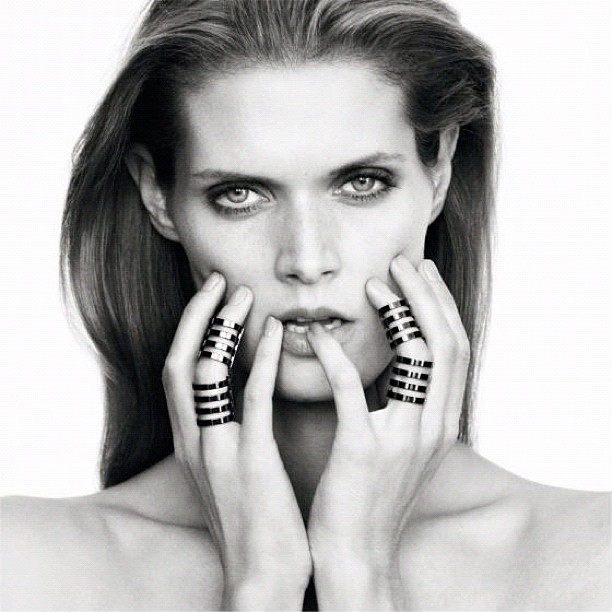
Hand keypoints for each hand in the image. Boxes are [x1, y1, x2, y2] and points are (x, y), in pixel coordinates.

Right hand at [162, 273, 310, 608]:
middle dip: (196, 316)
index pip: (177, 371)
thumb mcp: (228, 469)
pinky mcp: (250, 461)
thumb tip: (243, 392)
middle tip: (220, 280)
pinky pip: (253, 399)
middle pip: (178, 362)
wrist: (261, 574)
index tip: (210, 297)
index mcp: (190, 441)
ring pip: (205, 373)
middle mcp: (193, 440)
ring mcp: (218, 450)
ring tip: (245, 295)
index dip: (190, 329)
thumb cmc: (253, 519)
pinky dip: (262, 360)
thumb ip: (228, 431)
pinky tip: (277, 333)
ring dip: (224, 328)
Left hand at [306, 256, 469, 608]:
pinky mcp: (364, 450)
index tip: (422, 275)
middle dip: (428, 296)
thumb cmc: (372, 495)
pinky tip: (318, 332)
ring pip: (418, 356)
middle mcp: (434, 428)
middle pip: (448, 344)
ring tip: (374, 282)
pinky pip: (353, 388)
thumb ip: (405, 404)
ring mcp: (403, 440)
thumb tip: (394, 359)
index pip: (457, 350)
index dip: (442, 306)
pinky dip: (336, 353)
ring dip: (398, 311)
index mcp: (443, 424)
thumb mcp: (404, 447)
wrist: (356, 554)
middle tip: (405, 262)